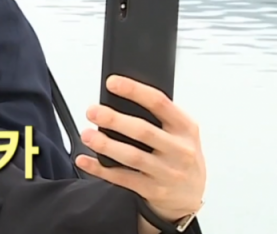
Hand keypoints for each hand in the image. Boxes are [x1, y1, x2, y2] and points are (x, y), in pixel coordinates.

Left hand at [76, 75, 205, 224]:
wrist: (191, 194)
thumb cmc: (180, 154)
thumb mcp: (180, 132)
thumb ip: (158, 116)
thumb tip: (118, 98)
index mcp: (186, 127)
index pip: (159, 103)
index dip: (134, 90)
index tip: (112, 82)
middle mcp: (180, 150)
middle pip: (143, 131)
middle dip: (114, 120)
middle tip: (92, 111)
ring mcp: (167, 172)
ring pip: (132, 157)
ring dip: (105, 145)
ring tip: (87, 135)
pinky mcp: (154, 190)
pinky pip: (123, 179)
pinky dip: (100, 169)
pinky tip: (85, 160)